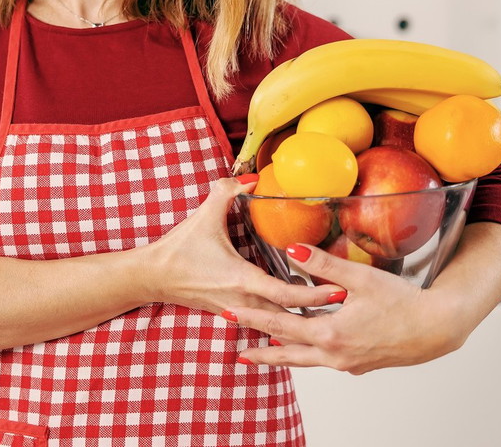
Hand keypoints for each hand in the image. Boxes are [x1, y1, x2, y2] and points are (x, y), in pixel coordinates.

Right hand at [140, 178, 345, 316]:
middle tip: (347, 302)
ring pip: (278, 322)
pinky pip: (264, 320)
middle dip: (319, 310)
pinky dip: (283, 318)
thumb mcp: (204, 216)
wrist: (152, 278)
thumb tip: (252, 178)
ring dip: (302, 318)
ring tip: (331, 310)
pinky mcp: (232, 313)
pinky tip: (299, 315)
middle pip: (291, 315)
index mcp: (242, 279)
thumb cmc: (178, 251)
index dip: (315, 293)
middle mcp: (244, 300)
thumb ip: (227, 192)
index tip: (341, 290)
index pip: (287, 294)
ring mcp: (238, 310)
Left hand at [224, 243, 468, 373]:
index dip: (252, 317)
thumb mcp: (360, 278)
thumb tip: (292, 249)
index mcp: (329, 334)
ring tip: (258, 355)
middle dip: (259, 347)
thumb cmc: (402, 302)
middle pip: (287, 351)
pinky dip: (306, 355)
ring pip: (305, 360)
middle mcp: (334, 355)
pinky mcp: (358, 364)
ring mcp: (346, 363)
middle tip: (234, 346)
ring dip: (280, 356)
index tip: (229, 313)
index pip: (279, 324)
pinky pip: (324, 360)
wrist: (436, 329)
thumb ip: (323, 263)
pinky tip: (304, 348)